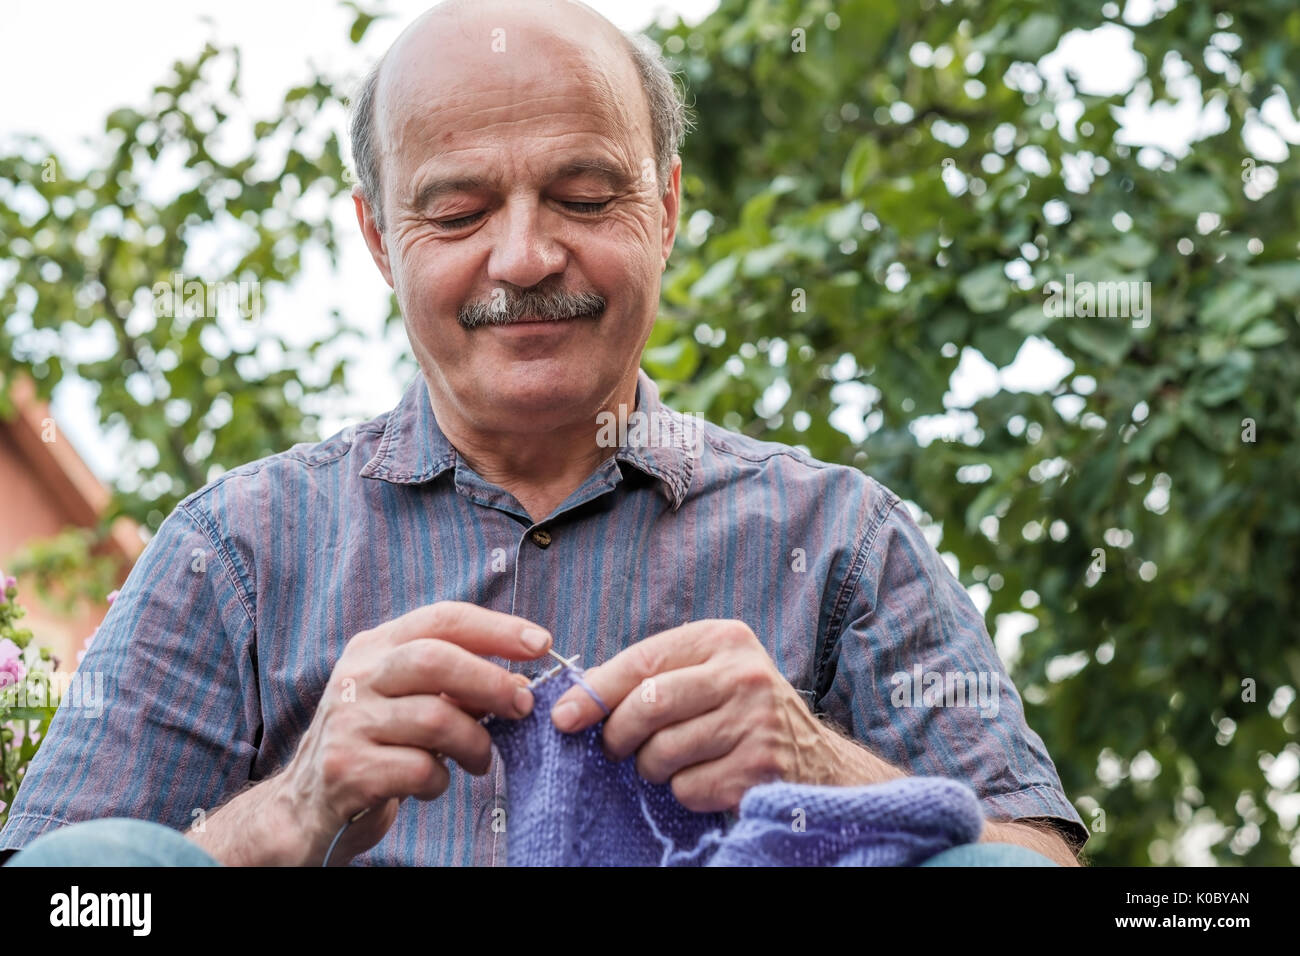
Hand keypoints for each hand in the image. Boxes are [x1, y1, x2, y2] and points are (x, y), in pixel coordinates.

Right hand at [274, 601, 551, 864]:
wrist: (306, 806)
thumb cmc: (375, 745)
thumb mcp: (407, 700)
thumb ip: (454, 683)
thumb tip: (521, 679)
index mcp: (375, 647)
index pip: (442, 619)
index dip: (496, 628)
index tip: (540, 643)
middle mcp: (356, 676)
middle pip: (437, 659)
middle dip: (492, 682)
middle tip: (523, 706)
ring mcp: (347, 721)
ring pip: (436, 718)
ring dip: (475, 743)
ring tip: (480, 759)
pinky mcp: (346, 769)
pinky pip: (418, 769)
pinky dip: (441, 780)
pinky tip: (434, 784)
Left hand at [548, 619, 845, 811]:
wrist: (816, 760)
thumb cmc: (742, 712)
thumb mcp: (706, 675)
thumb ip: (651, 676)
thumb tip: (576, 699)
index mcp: (725, 639)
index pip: (643, 660)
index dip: (596, 691)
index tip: (564, 716)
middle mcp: (744, 674)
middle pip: (648, 705)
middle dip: (617, 735)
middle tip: (614, 749)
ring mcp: (756, 721)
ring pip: (663, 752)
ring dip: (652, 768)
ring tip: (670, 763)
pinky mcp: (760, 767)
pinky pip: (688, 787)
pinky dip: (684, 791)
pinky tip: (707, 778)